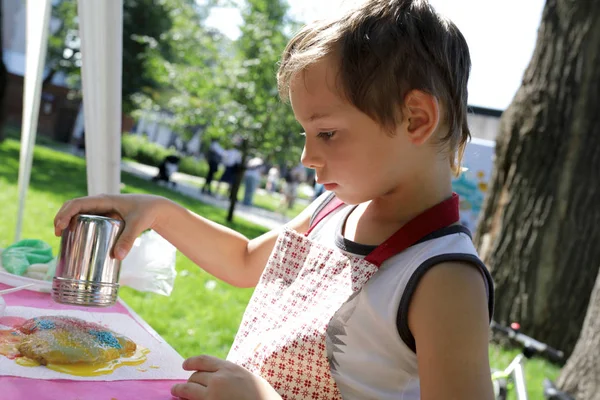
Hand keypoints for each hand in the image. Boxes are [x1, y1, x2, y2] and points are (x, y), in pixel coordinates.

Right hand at [54, 194, 168, 259]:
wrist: (157, 208)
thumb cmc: (147, 212)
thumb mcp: (138, 224)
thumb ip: (128, 239)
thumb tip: (117, 257)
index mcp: (104, 200)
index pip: (77, 203)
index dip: (65, 213)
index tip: (59, 227)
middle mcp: (100, 203)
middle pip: (74, 207)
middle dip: (62, 217)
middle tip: (57, 234)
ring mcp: (102, 209)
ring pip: (79, 212)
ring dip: (68, 221)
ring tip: (62, 236)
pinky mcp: (106, 216)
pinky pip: (87, 218)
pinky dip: (78, 224)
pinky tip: (76, 236)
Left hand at [171, 355, 280, 399]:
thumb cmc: (261, 396)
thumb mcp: (247, 378)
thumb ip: (231, 374)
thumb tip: (216, 375)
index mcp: (229, 368)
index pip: (203, 360)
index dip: (191, 362)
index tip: (184, 365)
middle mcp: (218, 379)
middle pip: (195, 376)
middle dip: (190, 380)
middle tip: (185, 385)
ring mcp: (212, 395)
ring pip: (189, 389)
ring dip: (181, 390)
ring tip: (176, 391)